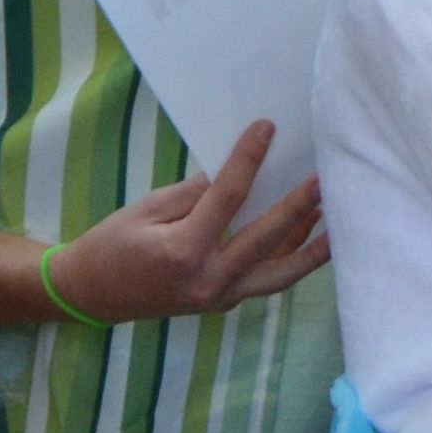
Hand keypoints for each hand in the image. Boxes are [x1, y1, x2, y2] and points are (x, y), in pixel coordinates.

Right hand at [49, 120, 325, 323]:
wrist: (90, 294)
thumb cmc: (114, 245)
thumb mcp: (149, 208)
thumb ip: (197, 193)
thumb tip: (238, 173)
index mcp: (184, 252)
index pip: (229, 198)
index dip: (249, 160)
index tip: (266, 128)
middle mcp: (210, 282)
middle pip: (269, 239)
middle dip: (301, 205)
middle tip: (327, 177)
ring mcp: (221, 298)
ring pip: (282, 274)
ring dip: (314, 246)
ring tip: (340, 216)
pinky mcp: (225, 304)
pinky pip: (267, 280)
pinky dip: (290, 258)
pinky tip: (310, 234)